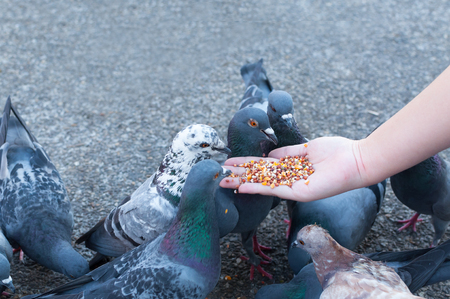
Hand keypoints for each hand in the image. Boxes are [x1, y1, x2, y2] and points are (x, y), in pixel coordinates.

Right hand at [220, 137, 364, 201]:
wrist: (356, 160)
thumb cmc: (336, 152)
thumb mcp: (307, 149)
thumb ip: (288, 153)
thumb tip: (269, 155)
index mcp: (291, 167)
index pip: (264, 167)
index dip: (246, 165)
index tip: (230, 163)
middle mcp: (290, 178)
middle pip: (259, 177)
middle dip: (239, 176)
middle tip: (220, 175)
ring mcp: (293, 186)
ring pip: (263, 185)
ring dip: (243, 184)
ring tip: (224, 182)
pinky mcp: (299, 192)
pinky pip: (275, 190)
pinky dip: (258, 189)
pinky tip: (243, 187)